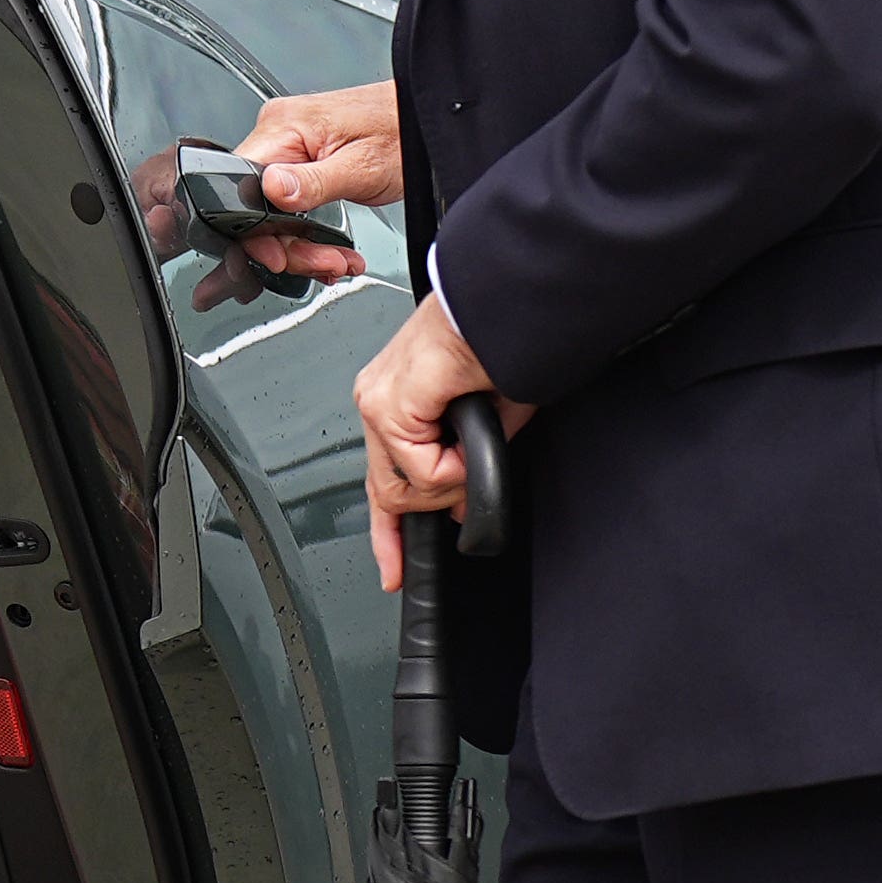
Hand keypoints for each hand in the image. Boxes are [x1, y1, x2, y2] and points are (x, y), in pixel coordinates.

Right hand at [218, 81, 400, 296]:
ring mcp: (289, 145)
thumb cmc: (403, 131)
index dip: (258, 230)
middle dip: (290, 245)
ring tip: (337, 260)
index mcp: (284, 126)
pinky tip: (331, 247)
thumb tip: (270, 190)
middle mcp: (279, 131)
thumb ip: (312, 182)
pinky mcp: (302, 158)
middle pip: (258, 206)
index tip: (282, 255)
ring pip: (274, 211)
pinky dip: (309, 230)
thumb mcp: (360, 167)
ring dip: (304, 245)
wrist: (427, 118)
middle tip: (324, 263)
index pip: (243, 187)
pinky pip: (290, 202)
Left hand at [350, 290, 526, 586]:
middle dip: (429, 510)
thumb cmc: (498, 349)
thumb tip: (454, 507)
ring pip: (404, 487)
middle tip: (463, 506)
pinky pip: (421, 469)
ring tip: (476, 446)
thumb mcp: (483, 423)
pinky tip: (469, 434)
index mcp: (393, 399)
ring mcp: (378, 402)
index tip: (394, 570)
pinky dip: (454, 466)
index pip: (379, 478)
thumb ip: (461, 467)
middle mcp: (376, 400)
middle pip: (387, 491)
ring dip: (450, 482)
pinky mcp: (391, 405)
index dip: (386, 533)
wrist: (504, 312)